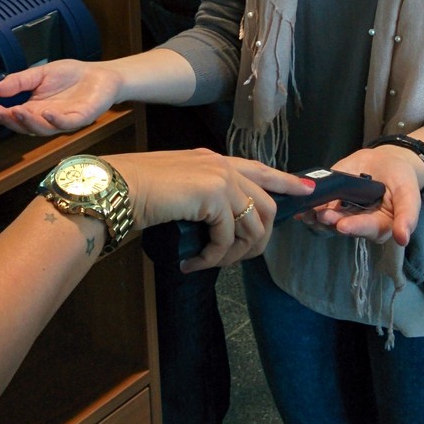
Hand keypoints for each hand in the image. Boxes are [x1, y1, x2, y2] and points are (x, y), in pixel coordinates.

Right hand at [0, 60, 121, 135]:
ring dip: (29, 122)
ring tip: (16, 111)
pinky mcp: (81, 118)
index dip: (1, 116)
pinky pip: (66, 123)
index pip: (15, 116)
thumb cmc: (71, 76)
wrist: (100, 75)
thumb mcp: (40, 74)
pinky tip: (46, 113)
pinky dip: (55, 120)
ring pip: (43, 129)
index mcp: (35, 109)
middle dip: (10, 121)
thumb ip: (20, 81)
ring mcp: (64, 120)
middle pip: (25, 126)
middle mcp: (47, 118)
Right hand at [109, 150, 313, 270]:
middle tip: (235, 260)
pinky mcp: (215, 196)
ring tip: (208, 264)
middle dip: (258, 240)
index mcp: (214, 160)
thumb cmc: (136, 190)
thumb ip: (202, 197)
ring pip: (252, 227)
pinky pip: (228, 239)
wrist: (117, 187)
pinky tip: (193, 263)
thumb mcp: (178, 189)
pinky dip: (213, 258)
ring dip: (233, 255)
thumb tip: (219, 226)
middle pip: (267, 206)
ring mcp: (221, 178)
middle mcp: (223, 165)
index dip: (286, 182)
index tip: (307, 191)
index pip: (261, 169)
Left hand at [298, 147, 423, 246]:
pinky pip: (318, 208)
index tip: (343, 225)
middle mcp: (359, 224)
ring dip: (316, 217)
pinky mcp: (330, 203)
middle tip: (321, 215)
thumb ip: (407, 215)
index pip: (367, 229)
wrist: (387, 162)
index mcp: (380, 226)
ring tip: (307, 211)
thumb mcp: (409, 193)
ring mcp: (343, 214)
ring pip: (327, 221)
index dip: (355, 227)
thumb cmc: (401, 179)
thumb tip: (403, 239)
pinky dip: (308, 208)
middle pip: (343, 227)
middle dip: (331, 222)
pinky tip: (300, 206)